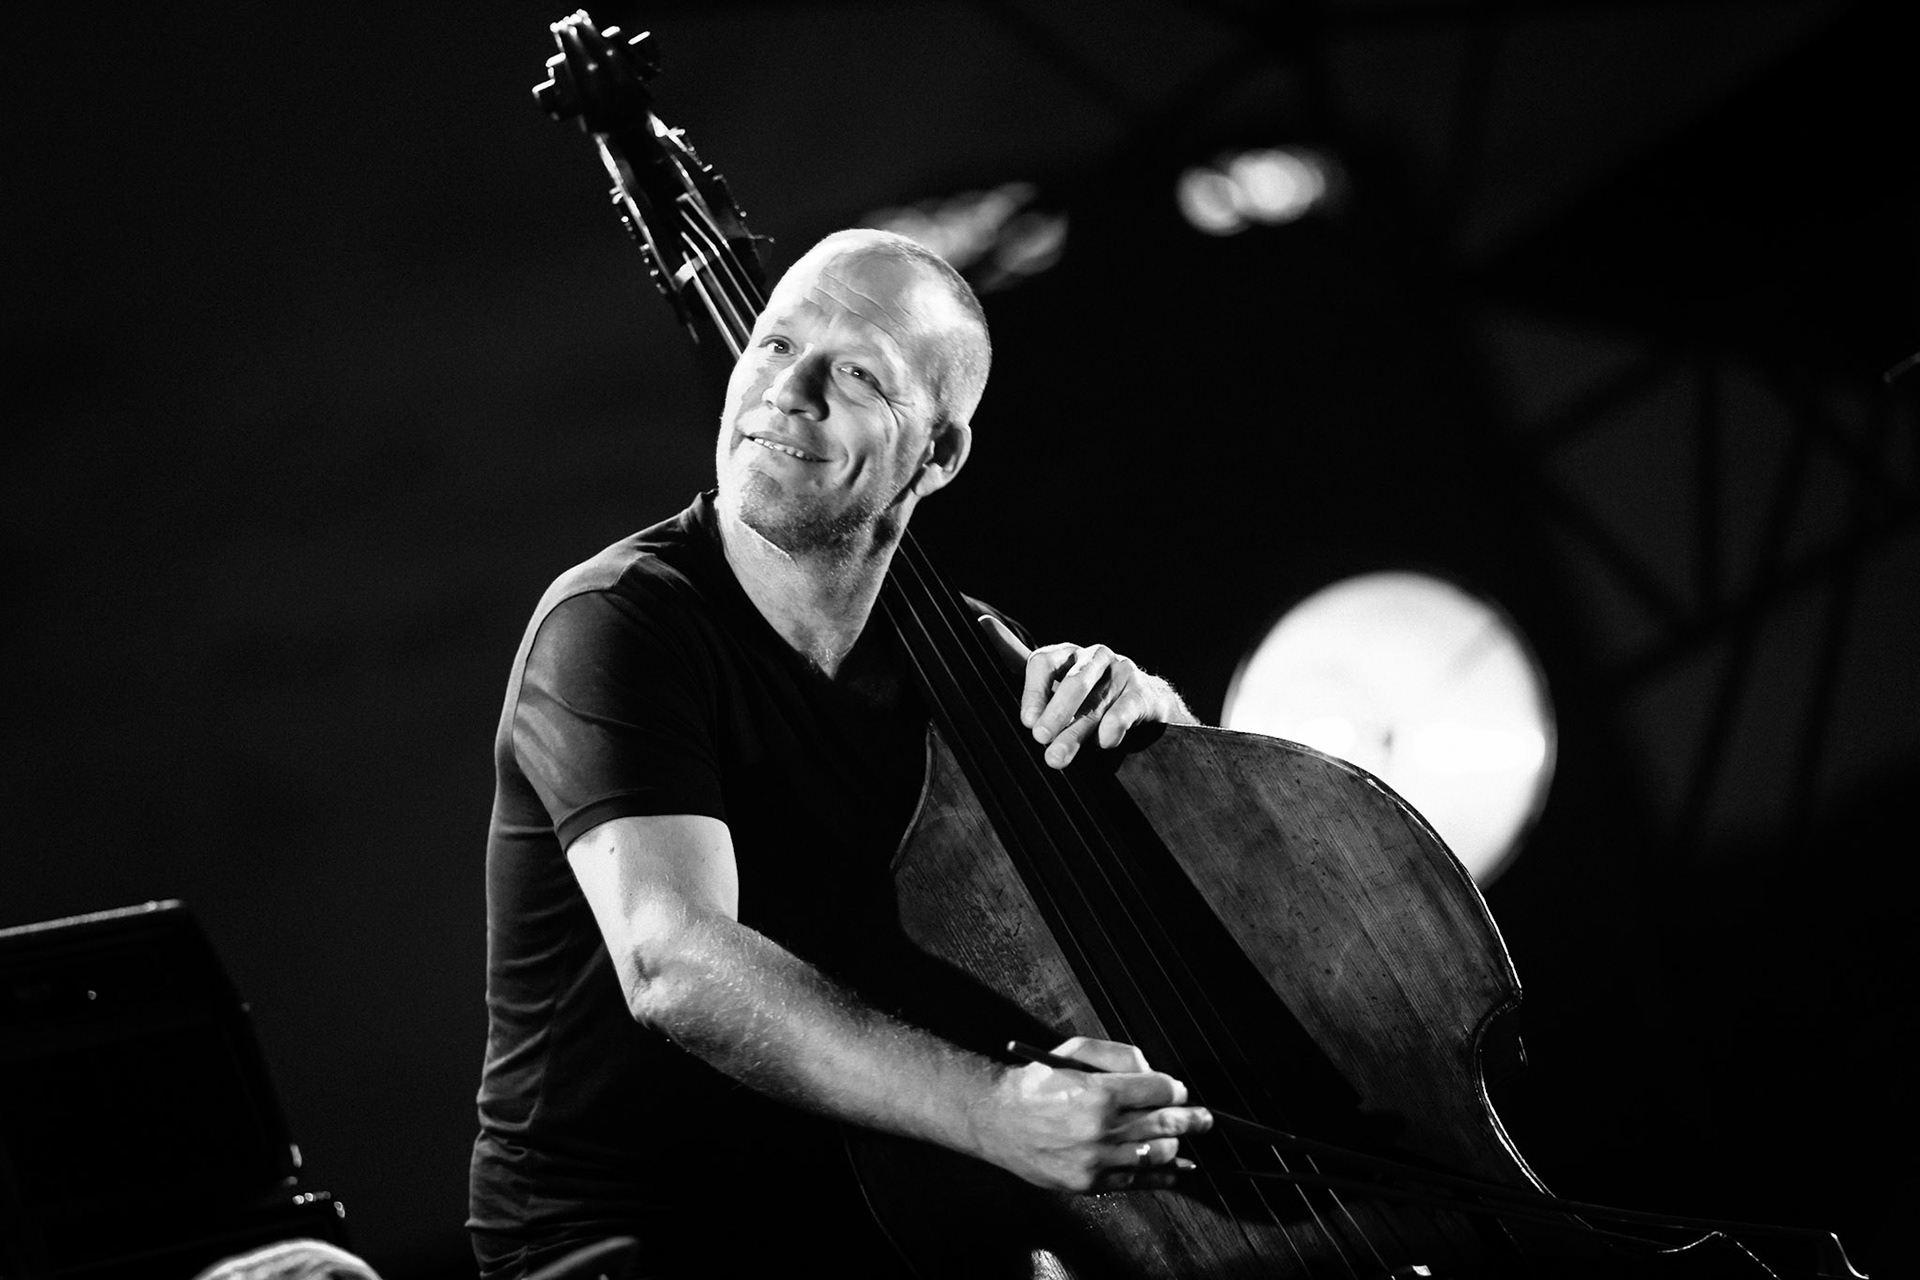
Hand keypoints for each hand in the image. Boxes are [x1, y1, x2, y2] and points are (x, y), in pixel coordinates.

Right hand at [969, 1035, 1210, 1191]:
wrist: (998, 1121)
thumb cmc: (1036, 1083)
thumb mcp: (1073, 1051)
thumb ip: (1117, 1055)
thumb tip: (1152, 1071)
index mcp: (1100, 1093)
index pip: (1159, 1090)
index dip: (1174, 1088)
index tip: (1178, 1089)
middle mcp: (1102, 1129)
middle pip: (1166, 1123)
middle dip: (1191, 1118)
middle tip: (1204, 1117)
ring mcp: (1097, 1160)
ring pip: (1158, 1154)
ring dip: (1176, 1143)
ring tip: (1182, 1136)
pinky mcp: (1090, 1182)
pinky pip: (1138, 1181)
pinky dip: (1163, 1176)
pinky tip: (1178, 1170)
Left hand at [978, 616, 1194, 769]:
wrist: (1142, 701)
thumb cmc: (1088, 691)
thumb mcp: (1053, 676)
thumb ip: (1018, 658)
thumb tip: (982, 624)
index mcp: (1066, 653)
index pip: (1044, 662)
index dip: (1033, 692)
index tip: (1026, 720)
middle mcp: (1093, 657)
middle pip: (1072, 681)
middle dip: (1055, 712)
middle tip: (1039, 737)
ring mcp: (1120, 673)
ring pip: (1096, 704)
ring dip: (1076, 732)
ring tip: (1058, 756)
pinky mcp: (1142, 693)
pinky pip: (1126, 709)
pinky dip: (1114, 726)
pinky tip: (1104, 741)